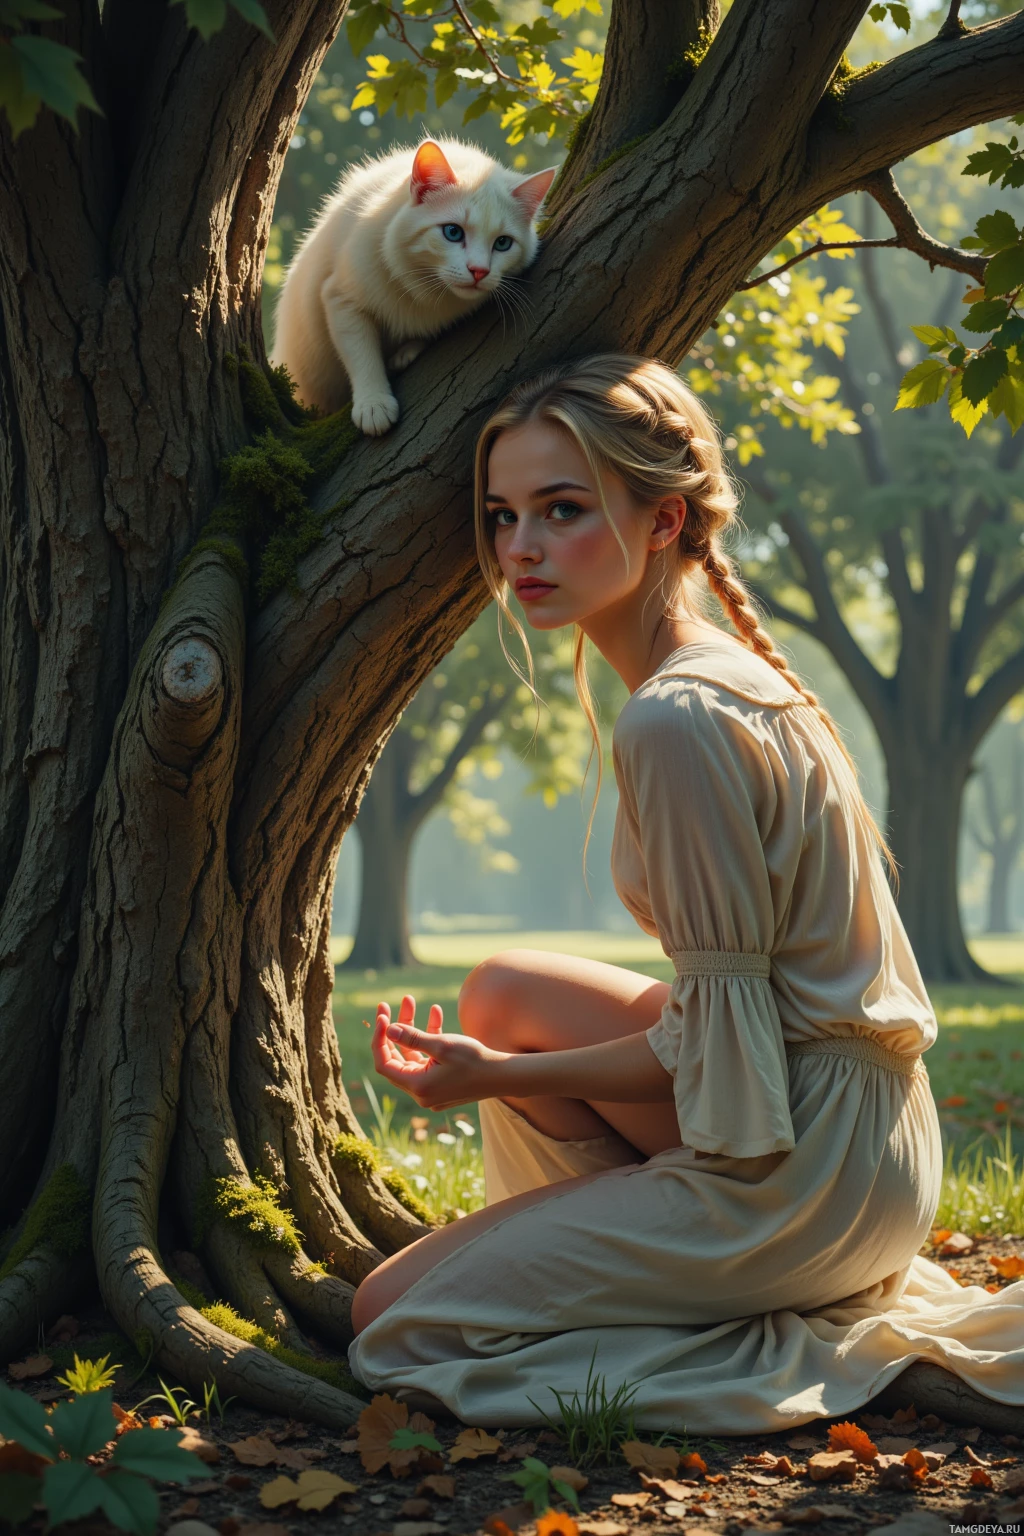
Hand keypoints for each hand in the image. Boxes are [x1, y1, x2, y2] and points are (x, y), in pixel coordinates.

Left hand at [369, 994, 507, 1110]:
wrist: (504, 1075)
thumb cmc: (475, 1060)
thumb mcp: (442, 1045)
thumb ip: (412, 1038)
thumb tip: (387, 1030)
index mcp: (417, 1087)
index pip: (384, 1063)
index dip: (379, 1039)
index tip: (382, 1016)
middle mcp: (421, 1092)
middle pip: (397, 1057)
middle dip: (393, 1029)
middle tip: (387, 1004)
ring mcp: (431, 1088)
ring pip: (413, 1055)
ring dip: (412, 1029)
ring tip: (411, 1001)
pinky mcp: (441, 1082)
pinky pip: (427, 1058)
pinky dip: (428, 1039)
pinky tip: (435, 1013)